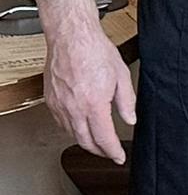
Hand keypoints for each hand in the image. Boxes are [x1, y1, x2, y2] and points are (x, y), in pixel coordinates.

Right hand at [37, 0, 134, 164]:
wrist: (72, 38)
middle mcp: (74, 109)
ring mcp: (60, 106)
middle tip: (109, 152)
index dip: (113, 151)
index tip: (119, 157)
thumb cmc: (95, 51)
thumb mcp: (121, 75)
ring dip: (85, 141)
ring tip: (97, 140)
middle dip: (99, 151)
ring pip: (71, 134)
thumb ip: (127, 100)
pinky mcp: (51, 101)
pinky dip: (72, 129)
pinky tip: (80, 125)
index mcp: (94, 104)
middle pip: (85, 142)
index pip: (104, 138)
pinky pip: (61, 123)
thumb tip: (130, 118)